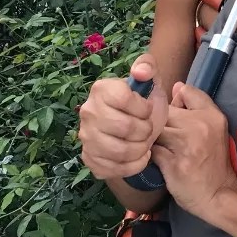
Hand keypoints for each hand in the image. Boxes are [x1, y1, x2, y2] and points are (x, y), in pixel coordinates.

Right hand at [77, 55, 168, 180]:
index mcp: (101, 89)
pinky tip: (139, 156)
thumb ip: (148, 67)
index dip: (144, 108)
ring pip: (121, 151)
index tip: (147, 109)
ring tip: (144, 142)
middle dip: (145, 130)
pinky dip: (134, 165)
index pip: (125, 99)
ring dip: (141, 148)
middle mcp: (88, 112)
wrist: (136, 130)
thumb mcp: (151, 82)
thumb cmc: (143, 103)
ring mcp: (86, 137)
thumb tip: (141, 72)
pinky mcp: (89, 159)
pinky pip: (114, 169)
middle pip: (125, 127)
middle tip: (148, 128)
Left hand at [151, 82, 236, 218]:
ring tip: (154, 145)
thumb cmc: (213, 161)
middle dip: (158, 120)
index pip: (184, 92)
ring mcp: (186, 145)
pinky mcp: (172, 163)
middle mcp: (200, 126)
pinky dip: (148, 153)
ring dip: (151, 137)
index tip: (170, 113)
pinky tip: (152, 158)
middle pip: (164, 110)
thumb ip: (196, 105)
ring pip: (154, 128)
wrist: (220, 194)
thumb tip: (176, 87)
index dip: (174, 102)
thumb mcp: (214, 128)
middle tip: (159, 133)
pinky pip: (150, 150)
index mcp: (212, 115)